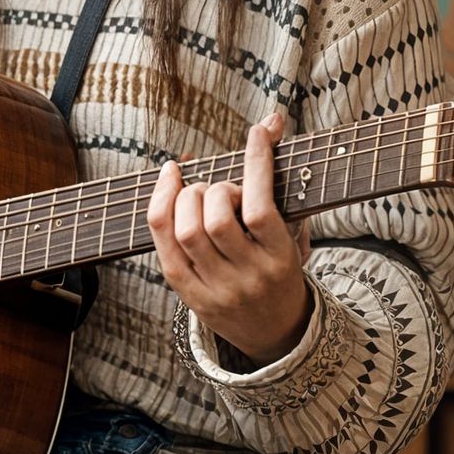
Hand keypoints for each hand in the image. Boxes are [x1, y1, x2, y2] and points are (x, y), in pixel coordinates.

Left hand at [147, 108, 310, 367]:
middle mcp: (247, 276)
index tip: (256, 132)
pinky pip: (164, 249)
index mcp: (280, 259)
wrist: (276, 333)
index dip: (256, 163)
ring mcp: (216, 289)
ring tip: (197, 194)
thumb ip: (280, 179)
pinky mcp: (189, 295)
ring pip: (186, 232)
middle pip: (216, 219)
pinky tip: (168, 186)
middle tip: (221, 189)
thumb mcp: (293, 231)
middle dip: (214, 189)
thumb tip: (272, 120)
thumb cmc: (282, 268)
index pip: (261, 206)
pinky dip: (161, 209)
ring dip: (186, 198)